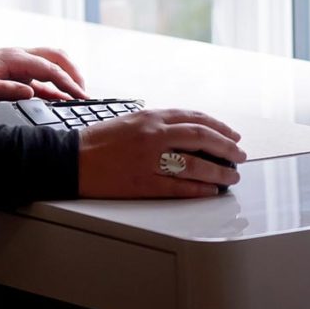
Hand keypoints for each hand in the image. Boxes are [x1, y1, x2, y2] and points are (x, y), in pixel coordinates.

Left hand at [0, 47, 86, 108]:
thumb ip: (5, 90)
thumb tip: (31, 94)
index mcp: (12, 58)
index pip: (47, 67)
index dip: (67, 82)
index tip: (81, 96)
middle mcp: (18, 56)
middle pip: (55, 57)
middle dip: (73, 72)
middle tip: (85, 93)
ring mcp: (18, 63)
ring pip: (50, 62)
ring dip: (66, 75)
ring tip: (79, 95)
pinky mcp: (16, 73)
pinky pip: (41, 76)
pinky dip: (55, 85)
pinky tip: (63, 99)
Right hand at [78, 109, 245, 197]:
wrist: (70, 158)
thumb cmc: (97, 141)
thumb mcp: (128, 120)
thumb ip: (155, 124)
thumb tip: (184, 132)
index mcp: (149, 117)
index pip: (193, 118)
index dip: (217, 126)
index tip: (231, 134)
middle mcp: (152, 135)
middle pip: (201, 138)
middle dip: (226, 147)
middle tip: (239, 155)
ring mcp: (149, 160)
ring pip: (196, 164)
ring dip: (219, 171)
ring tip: (231, 176)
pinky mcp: (144, 183)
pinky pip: (180, 187)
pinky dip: (200, 189)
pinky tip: (212, 191)